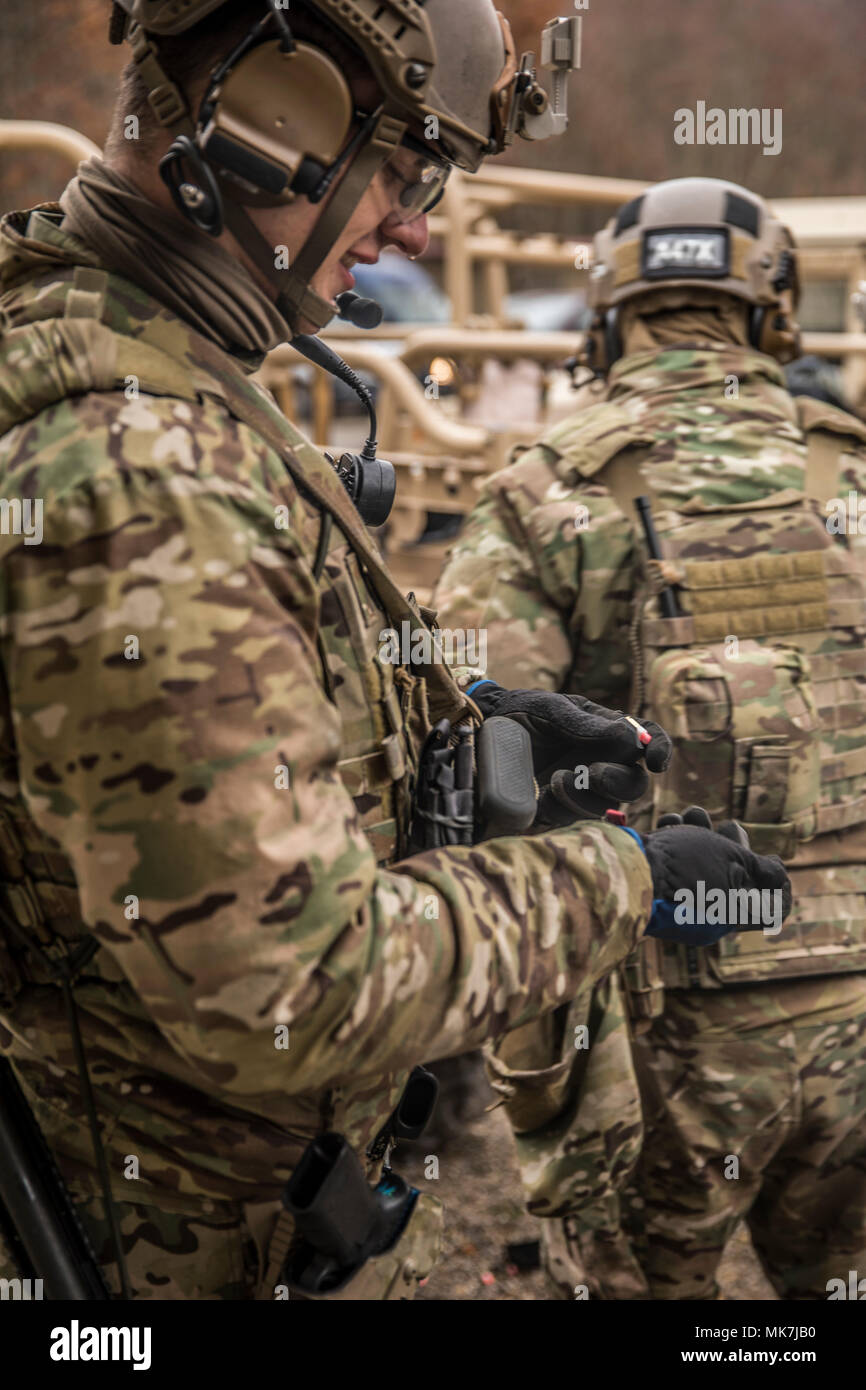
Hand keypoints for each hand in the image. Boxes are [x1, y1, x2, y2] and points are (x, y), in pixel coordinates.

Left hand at [470, 683, 671, 823]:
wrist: (482, 732)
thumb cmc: (522, 712)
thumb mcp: (551, 709)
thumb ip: (586, 724)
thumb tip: (631, 740)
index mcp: (608, 731)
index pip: (648, 739)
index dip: (659, 749)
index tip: (654, 762)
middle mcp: (602, 761)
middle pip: (634, 783)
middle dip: (618, 782)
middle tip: (592, 773)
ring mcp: (582, 788)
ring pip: (606, 806)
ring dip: (586, 797)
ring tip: (557, 780)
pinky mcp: (559, 809)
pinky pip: (574, 819)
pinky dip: (563, 809)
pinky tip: (544, 796)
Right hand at [637, 806, 791, 943]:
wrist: (626, 869)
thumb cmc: (684, 864)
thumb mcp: (734, 859)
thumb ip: (760, 866)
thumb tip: (780, 873)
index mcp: (730, 919)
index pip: (769, 909)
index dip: (777, 882)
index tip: (772, 859)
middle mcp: (707, 918)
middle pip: (737, 884)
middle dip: (735, 847)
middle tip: (728, 827)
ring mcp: (682, 906)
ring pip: (705, 869)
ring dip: (704, 837)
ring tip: (692, 815)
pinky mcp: (660, 891)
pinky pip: (680, 871)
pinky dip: (680, 846)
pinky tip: (670, 825)